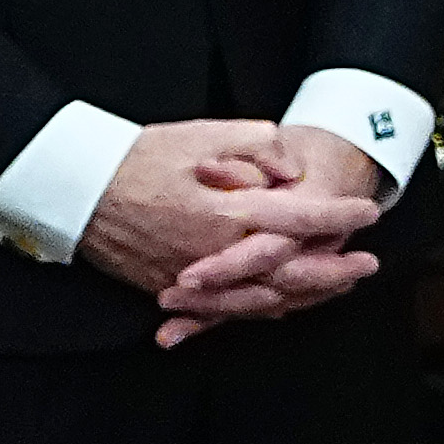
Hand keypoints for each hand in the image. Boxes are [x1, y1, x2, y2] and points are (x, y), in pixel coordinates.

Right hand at [146, 125, 391, 336]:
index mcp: (225, 213)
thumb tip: (290, 172)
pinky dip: (258, 309)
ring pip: (259, 299)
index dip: (337, 214)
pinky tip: (281, 304)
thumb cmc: (139, 155)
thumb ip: (256, 147)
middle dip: (334, 269)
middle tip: (368, 263)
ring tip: (337, 286)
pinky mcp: (167, 290)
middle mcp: (213, 254)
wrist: (74, 188)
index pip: (297, 217)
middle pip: (288, 272)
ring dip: (304, 295)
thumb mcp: (203, 134)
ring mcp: (189, 278)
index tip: (368, 211)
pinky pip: (224, 309)